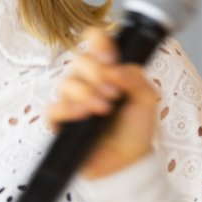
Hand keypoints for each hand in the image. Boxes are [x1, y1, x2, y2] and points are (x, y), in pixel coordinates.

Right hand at [46, 25, 159, 178]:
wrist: (129, 161)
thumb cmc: (136, 130)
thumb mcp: (147, 99)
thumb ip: (135, 78)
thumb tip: (115, 69)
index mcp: (107, 69)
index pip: (94, 40)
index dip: (99, 42)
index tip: (111, 60)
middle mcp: (87, 81)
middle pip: (78, 60)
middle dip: (97, 74)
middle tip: (113, 93)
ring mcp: (72, 100)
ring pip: (66, 83)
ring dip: (87, 94)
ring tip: (104, 110)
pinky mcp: (61, 121)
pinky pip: (54, 108)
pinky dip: (69, 110)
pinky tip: (85, 116)